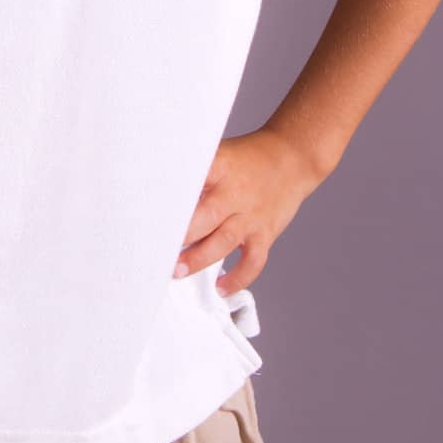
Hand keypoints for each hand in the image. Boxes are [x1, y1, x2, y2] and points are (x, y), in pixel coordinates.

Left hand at [173, 127, 321, 295]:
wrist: (293, 159)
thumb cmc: (248, 159)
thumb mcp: (219, 154)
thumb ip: (196, 174)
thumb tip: (158, 189)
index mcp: (220, 167)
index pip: (192, 181)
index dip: (172, 198)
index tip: (150, 212)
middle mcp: (235, 193)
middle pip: (205, 216)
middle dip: (180, 236)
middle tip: (157, 249)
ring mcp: (251, 216)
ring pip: (223, 241)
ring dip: (199, 259)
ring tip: (177, 271)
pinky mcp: (265, 233)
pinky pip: (253, 262)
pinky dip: (238, 279)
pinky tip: (220, 289)